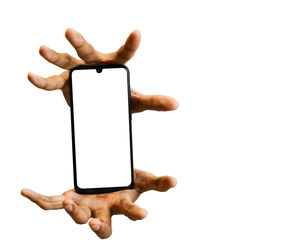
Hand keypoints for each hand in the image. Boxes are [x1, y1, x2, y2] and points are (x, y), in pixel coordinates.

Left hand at [21, 169, 176, 238]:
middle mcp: (103, 212)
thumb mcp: (142, 180)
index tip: (143, 214)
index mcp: (122, 206)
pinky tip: (25, 191)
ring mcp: (85, 207)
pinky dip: (38, 199)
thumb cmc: (126, 183)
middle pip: (101, 227)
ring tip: (68, 200)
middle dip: (99, 227)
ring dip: (72, 212)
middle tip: (97, 223)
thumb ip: (158, 183)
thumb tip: (175, 181)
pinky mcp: (69, 199)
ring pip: (77, 217)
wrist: (108, 181)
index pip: (131, 213)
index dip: (136, 215)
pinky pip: (51, 203)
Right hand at [27, 28, 177, 112]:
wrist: (102, 104)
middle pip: (86, 50)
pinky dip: (42, 81)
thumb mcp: (137, 101)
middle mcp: (95, 63)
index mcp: (115, 64)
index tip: (137, 33)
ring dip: (53, 55)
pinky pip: (52, 82)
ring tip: (42, 49)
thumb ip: (154, 101)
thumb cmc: (120, 96)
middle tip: (69, 31)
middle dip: (78, 41)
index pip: (125, 53)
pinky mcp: (65, 83)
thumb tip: (176, 104)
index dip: (130, 44)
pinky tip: (31, 76)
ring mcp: (78, 71)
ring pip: (65, 61)